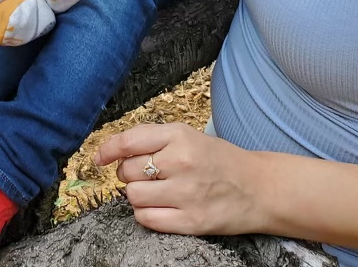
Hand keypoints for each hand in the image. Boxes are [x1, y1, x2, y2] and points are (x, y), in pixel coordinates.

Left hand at [95, 122, 263, 235]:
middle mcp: (181, 162)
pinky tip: (160, 207)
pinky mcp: (191, 222)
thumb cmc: (217, 160)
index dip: (108, 150)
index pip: (129, 141)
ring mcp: (186, 193)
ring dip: (138, 195)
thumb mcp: (187, 136)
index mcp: (179, 135)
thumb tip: (113, 151)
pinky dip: (146, 214)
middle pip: (128, 171)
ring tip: (156, 191)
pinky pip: (147, 219)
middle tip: (146, 175)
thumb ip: (153, 139)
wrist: (258, 187)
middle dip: (129, 174)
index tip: (99, 158)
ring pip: (134, 197)